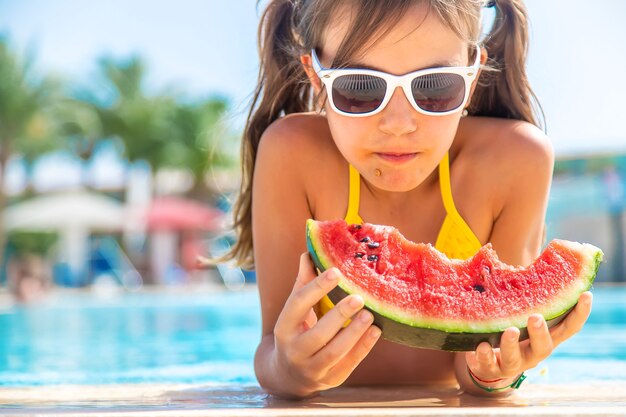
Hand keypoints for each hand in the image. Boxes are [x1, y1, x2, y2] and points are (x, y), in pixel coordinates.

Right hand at [271, 253, 381, 395]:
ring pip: (334, 352)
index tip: (336, 271)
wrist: (288, 374)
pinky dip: (363, 347)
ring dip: (354, 333)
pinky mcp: (331, 379)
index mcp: (284, 327)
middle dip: (339, 315)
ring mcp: (312, 368)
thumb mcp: (295, 310)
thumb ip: (303, 283)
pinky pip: (349, 363)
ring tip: (370, 314)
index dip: (316, 287)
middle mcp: (295, 350)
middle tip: (359, 297)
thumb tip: (308, 254)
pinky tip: (376, 331)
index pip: (298, 304)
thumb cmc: (296, 331)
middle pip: (317, 334)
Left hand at [465, 291, 592, 384]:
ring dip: (511, 344)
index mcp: (545, 337)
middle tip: (535, 317)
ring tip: (508, 330)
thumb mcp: (520, 317)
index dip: (579, 313)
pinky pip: (488, 364)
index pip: (568, 328)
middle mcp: (533, 352)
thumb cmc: (511, 334)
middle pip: (544, 346)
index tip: (586, 294)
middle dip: (540, 333)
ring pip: (515, 358)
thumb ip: (524, 298)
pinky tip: (481, 345)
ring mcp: (513, 363)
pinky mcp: (491, 369)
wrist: (490, 366)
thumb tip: (517, 262)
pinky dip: (485, 355)